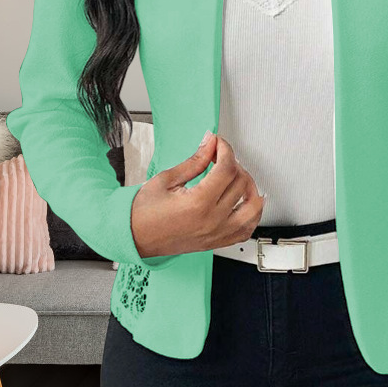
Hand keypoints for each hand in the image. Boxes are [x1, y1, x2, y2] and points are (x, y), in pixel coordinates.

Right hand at [130, 130, 264, 257]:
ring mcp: (217, 233)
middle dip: (234, 163)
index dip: (225, 150)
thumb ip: (195, 161)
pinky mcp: (217, 242)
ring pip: (253, 207)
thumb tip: (210, 144)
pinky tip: (246, 202)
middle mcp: (212, 220)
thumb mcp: (167, 179)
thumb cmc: (143, 213)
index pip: (227, 169)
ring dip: (250, 188)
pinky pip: (247, 230)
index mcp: (199, 203)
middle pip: (241, 183)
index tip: (218, 144)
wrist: (134, 238)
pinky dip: (252, 214)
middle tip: (220, 157)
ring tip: (238, 178)